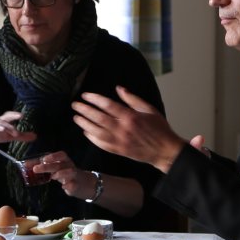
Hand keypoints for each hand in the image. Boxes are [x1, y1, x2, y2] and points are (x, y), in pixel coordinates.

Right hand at [0, 110, 34, 162]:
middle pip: (4, 118)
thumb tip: (35, 136)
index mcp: (2, 122)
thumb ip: (21, 136)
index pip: (9, 116)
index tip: (23, 115)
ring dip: (4, 127)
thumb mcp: (9, 137)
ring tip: (10, 132)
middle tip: (19, 121)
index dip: (15, 115)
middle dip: (11, 119)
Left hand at [29, 151, 94, 198]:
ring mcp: (74, 176)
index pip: (59, 155)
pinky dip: (69, 185)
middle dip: (48, 166)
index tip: (42, 159)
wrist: (84, 184)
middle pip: (60, 164)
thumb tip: (25, 165)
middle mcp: (69, 166)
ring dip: (61, 173)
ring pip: (70, 171)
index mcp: (64, 161)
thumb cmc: (66, 174)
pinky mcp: (77, 185)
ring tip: (53, 177)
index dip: (52, 157)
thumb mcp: (55, 169)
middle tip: (36, 169)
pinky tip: (64, 187)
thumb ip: (43, 167)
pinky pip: (74, 184)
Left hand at [72, 88, 186, 172]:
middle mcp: (123, 129)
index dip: (94, 99)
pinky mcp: (118, 151)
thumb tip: (118, 88)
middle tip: (75, 105)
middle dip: (84, 110)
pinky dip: (92, 138)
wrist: (164, 151)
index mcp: (131, 117)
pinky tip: (86, 132)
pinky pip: (101, 144)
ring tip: (76, 117)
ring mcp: (119, 141)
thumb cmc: (159, 128)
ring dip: (84, 124)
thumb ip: (132, 99)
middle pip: (98, 118)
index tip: (85, 95)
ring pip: (96, 132)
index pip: (108, 105)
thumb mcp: (149, 109)